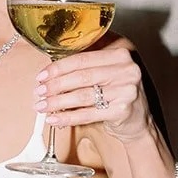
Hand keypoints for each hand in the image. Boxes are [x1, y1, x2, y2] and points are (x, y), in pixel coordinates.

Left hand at [35, 38, 150, 142]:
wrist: (138, 122)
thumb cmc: (117, 95)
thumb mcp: (105, 76)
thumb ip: (83, 71)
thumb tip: (49, 76)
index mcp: (119, 55)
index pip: (82, 58)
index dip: (58, 68)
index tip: (42, 76)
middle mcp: (126, 69)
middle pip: (81, 76)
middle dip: (55, 85)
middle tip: (39, 92)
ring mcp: (126, 90)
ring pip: (82, 96)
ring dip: (57, 102)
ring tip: (43, 106)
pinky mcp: (122, 110)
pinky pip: (88, 114)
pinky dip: (68, 118)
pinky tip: (55, 120)